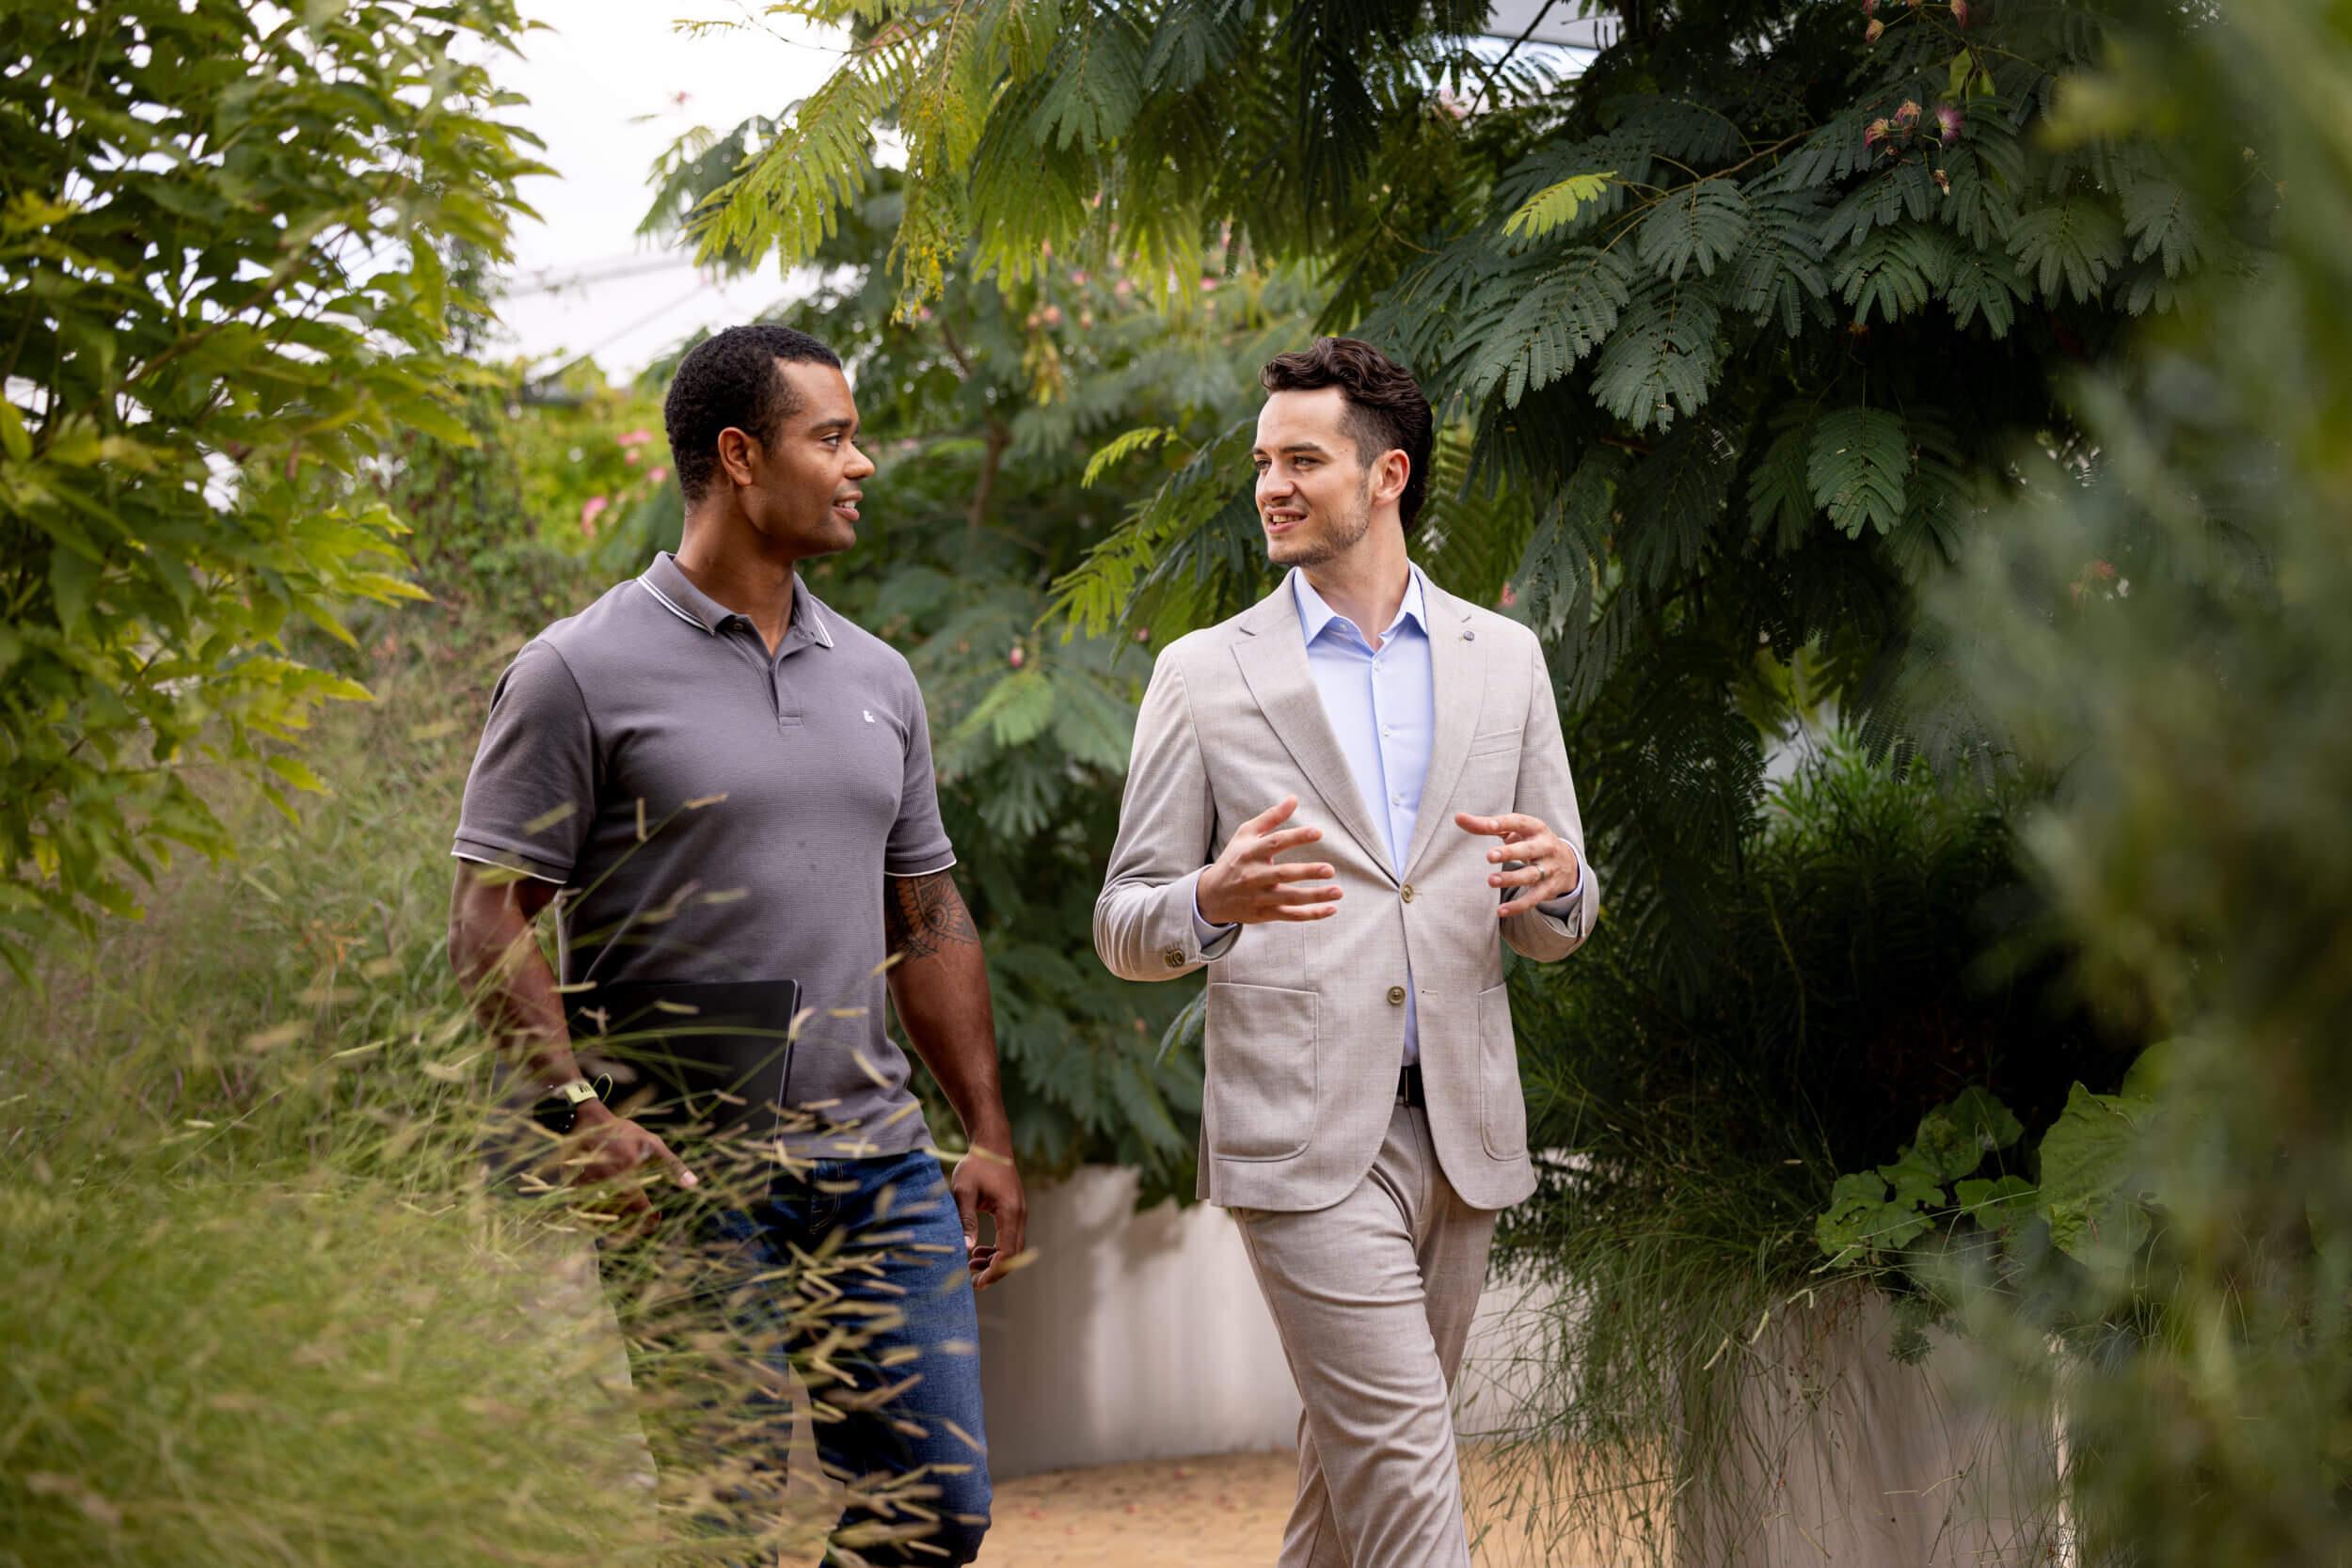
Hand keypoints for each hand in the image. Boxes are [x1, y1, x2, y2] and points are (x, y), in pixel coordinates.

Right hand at [564, 1101, 696, 1233]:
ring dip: (616, 1228)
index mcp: (627, 1171)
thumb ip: (672, 1165)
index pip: (641, 1208)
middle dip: (636, 1227)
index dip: (651, 1219)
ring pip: (603, 1220)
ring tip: (629, 1228)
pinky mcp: (572, 1189)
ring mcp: (586, 1186)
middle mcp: (605, 1182)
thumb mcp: (651, 1143)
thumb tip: (693, 1183)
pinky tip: (608, 1221)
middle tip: (645, 1227)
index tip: (657, 1220)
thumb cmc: (622, 1132)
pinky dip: (597, 1222)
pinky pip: (585, 1214)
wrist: (584, 1122)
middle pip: (622, 1218)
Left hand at [953, 1142, 1027, 1289]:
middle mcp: (1020, 1214)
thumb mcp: (964, 1192)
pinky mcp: (1015, 1211)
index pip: (1008, 1252)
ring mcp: (1020, 1213)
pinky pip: (1010, 1237)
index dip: (994, 1271)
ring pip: (1013, 1247)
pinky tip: (979, 1251)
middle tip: (972, 1280)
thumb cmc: (976, 1166)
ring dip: (995, 1260)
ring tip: (971, 1265)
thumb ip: (966, 1220)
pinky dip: (998, 1249)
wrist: (991, 1145)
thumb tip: (966, 1249)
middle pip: (1014, 1254)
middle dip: (995, 1271)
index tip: (977, 1282)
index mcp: (1010, 1211)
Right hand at [1196, 795, 1342, 926]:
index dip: (1297, 837)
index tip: (1318, 832)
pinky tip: (1331, 909)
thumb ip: (1270, 817)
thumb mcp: (1245, 835)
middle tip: (1330, 869)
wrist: (1211, 896)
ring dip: (1315, 896)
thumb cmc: (1234, 859)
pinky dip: (1311, 914)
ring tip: (1338, 891)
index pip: (1275, 843)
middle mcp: (1254, 876)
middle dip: (1307, 872)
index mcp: (1250, 853)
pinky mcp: (1264, 914)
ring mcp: (1259, 897)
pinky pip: (1290, 915)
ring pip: (1290, 898)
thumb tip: (1294, 799)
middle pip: (1283, 874)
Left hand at [1455, 811, 1581, 918]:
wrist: (1567, 862)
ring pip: (1531, 875)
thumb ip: (1487, 825)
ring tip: (1491, 880)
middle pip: (1528, 850)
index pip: (1519, 823)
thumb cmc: (1530, 841)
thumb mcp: (1514, 830)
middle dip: (1510, 853)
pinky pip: (1533, 898)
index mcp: (1535, 828)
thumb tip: (1458, 818)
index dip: (1504, 824)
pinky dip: (1518, 906)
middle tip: (1490, 856)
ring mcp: (1549, 868)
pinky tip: (1500, 911)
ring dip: (1511, 878)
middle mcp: (1545, 847)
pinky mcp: (1548, 888)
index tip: (1489, 826)